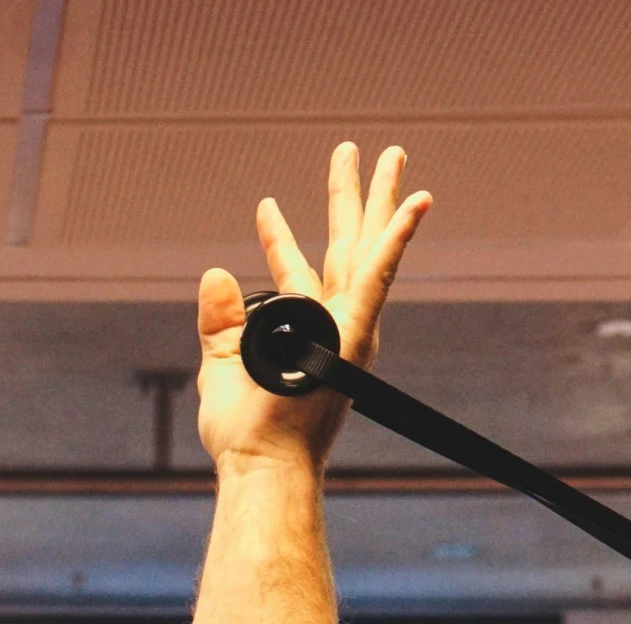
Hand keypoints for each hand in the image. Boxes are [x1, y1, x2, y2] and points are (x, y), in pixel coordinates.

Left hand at [196, 142, 430, 472]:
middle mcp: (334, 326)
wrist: (263, 466)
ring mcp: (347, 329)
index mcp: (305, 333)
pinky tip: (416, 204)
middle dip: (354, 198)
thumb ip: (217, 320)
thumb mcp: (219, 367)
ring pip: (366, 248)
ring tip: (391, 153)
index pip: (295, 271)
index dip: (279, 236)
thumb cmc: (246, 435)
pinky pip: (378, 277)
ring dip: (382, 200)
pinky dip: (396, 240)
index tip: (265, 205)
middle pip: (346, 246)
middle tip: (361, 151)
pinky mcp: (353, 333)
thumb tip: (214, 272)